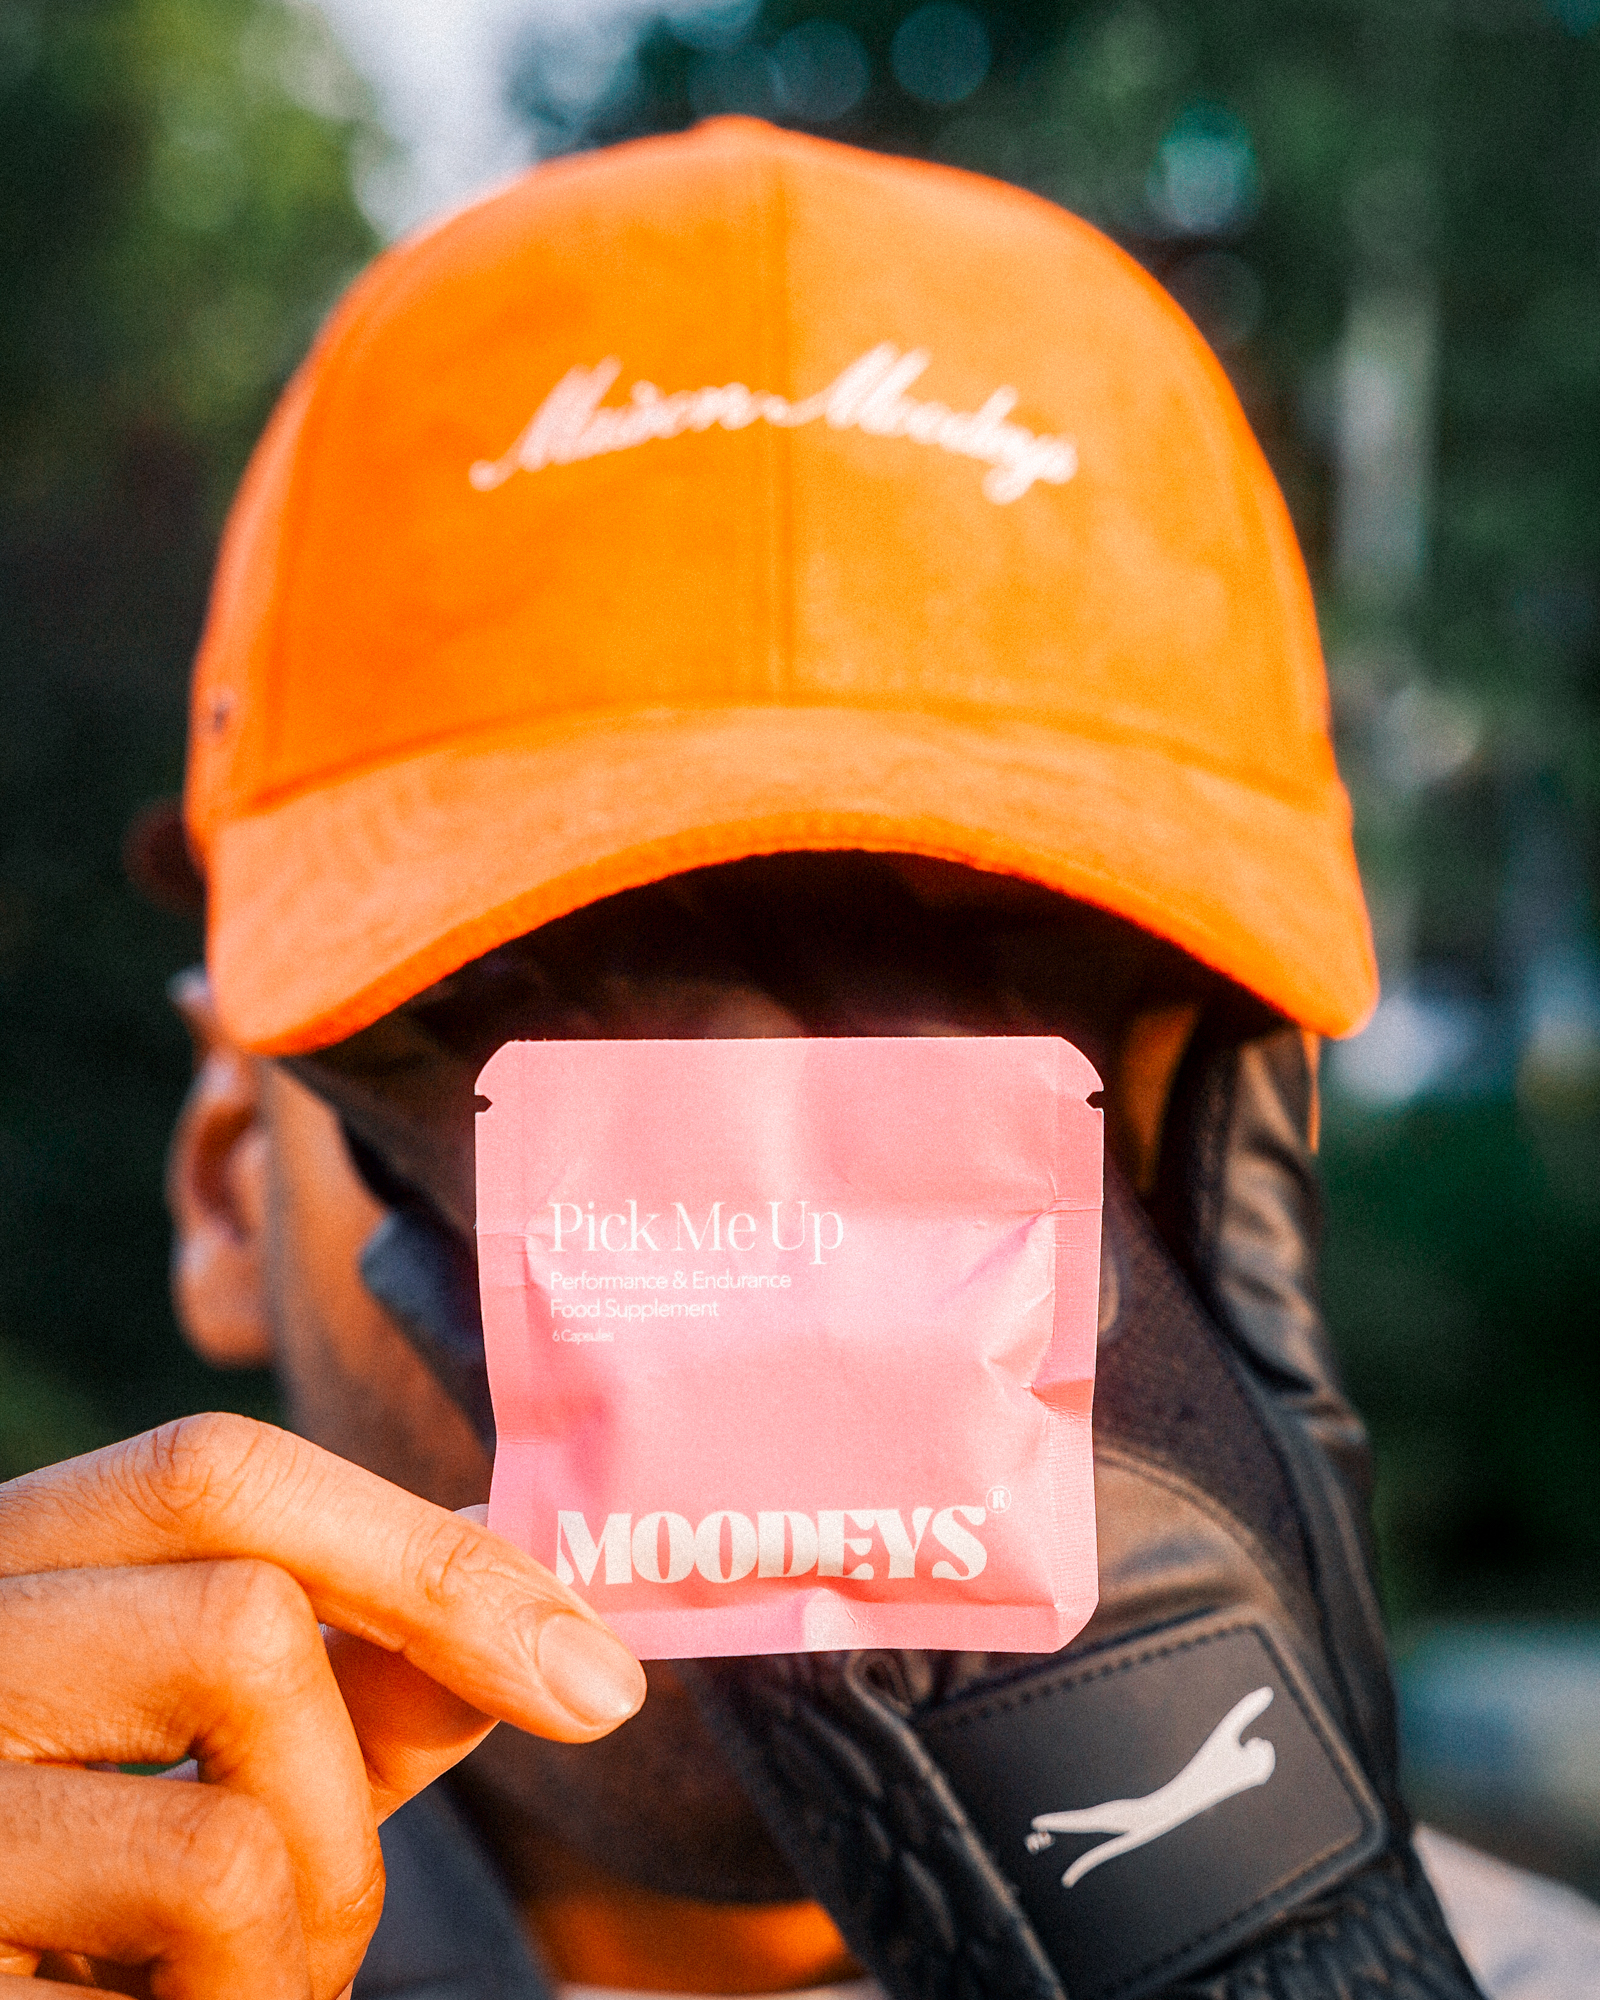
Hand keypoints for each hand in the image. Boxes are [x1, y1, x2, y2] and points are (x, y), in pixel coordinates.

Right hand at [0, 1414, 645, 1998]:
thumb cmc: (82, 1898)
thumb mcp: (215, 1763)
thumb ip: (362, 1685)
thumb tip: (551, 1617)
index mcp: (9, 1566)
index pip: (220, 1472)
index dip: (431, 1558)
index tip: (594, 1675)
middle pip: (243, 1623)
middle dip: (352, 1794)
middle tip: (325, 1922)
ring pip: (226, 1838)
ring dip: (303, 1943)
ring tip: (232, 1988)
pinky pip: (178, 1961)